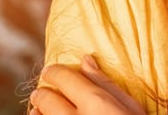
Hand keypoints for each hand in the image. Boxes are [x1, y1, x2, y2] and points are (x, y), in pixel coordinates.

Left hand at [30, 55, 145, 114]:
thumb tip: (85, 59)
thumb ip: (104, 83)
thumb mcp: (129, 106)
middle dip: (42, 91)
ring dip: (38, 111)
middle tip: (41, 91)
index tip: (51, 71)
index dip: (54, 72)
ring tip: (40, 108)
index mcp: (96, 103)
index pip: (64, 78)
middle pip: (46, 98)